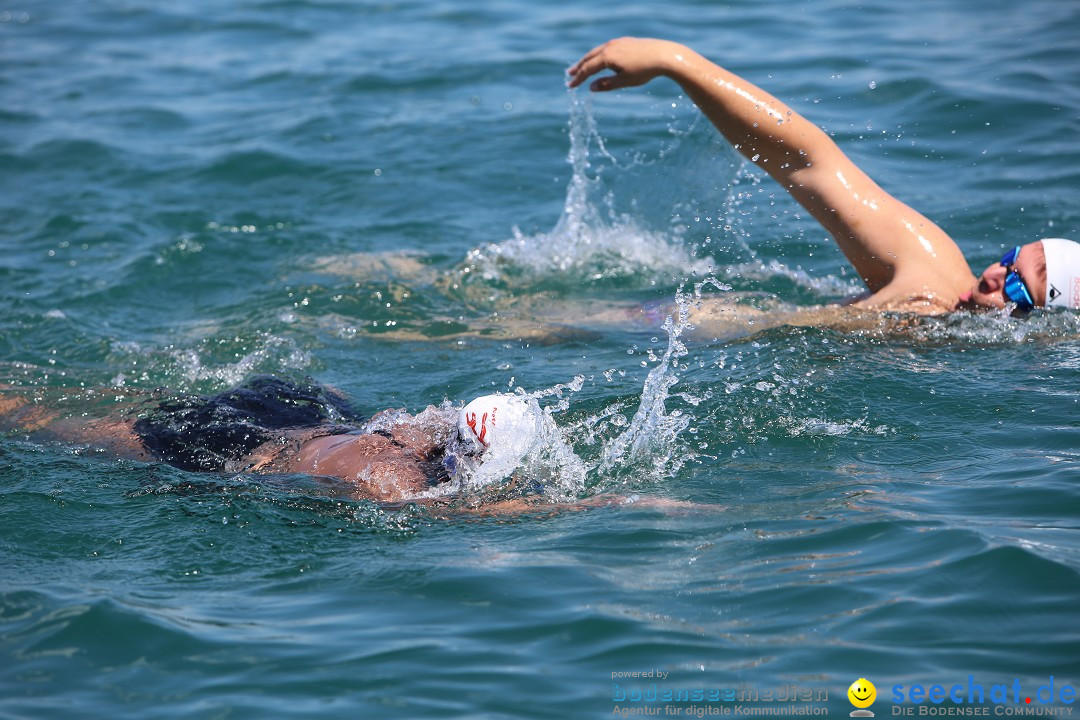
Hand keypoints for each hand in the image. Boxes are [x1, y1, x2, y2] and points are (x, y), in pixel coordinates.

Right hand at [567, 37, 685, 90]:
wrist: (663, 55)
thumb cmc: (644, 70)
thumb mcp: (624, 81)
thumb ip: (606, 85)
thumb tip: (591, 88)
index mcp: (607, 57)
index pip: (588, 69)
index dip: (578, 79)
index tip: (570, 87)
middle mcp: (609, 47)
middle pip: (589, 57)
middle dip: (579, 67)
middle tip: (570, 74)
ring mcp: (617, 42)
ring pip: (598, 51)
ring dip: (588, 60)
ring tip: (582, 66)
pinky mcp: (625, 41)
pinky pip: (606, 48)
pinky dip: (599, 55)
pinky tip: (601, 59)